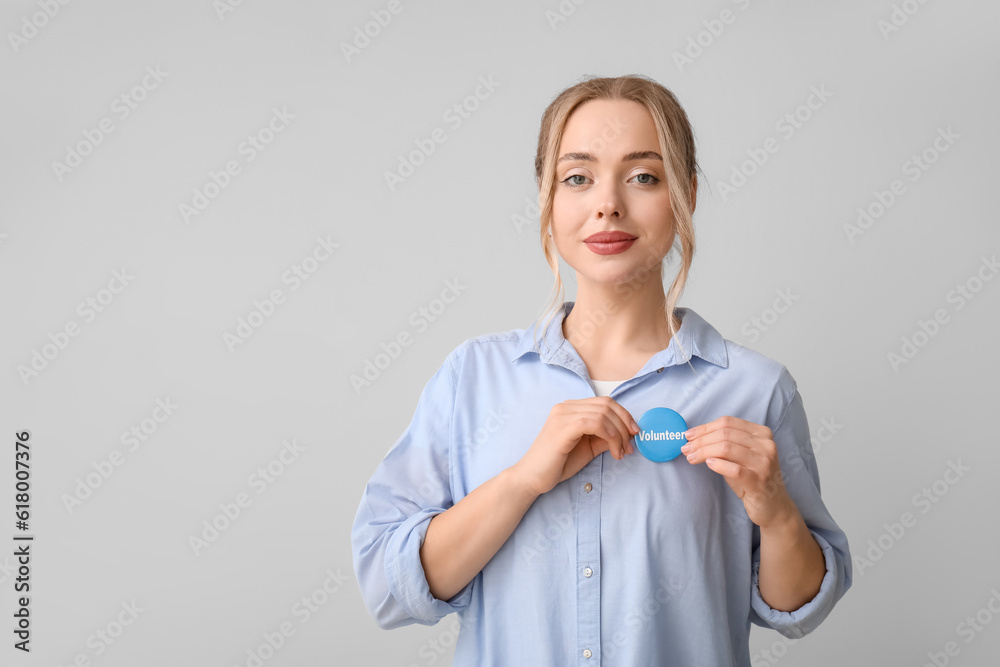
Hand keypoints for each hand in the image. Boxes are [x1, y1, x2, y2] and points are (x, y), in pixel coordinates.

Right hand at [512, 397, 637, 496]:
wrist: (532, 478)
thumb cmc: (557, 464)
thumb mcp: (588, 448)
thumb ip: (605, 437)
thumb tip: (628, 433)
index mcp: (571, 408)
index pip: (605, 402)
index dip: (624, 416)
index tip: (634, 434)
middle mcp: (566, 407)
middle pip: (607, 405)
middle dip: (625, 425)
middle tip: (630, 446)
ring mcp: (563, 415)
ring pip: (603, 414)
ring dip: (619, 434)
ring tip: (620, 453)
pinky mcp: (563, 428)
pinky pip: (594, 423)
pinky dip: (609, 435)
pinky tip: (613, 450)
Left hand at [680, 415, 795, 528]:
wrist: (774, 506)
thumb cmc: (752, 479)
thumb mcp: (740, 456)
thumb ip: (725, 443)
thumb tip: (693, 438)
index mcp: (761, 433)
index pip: (728, 422)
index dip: (705, 428)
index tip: (688, 435)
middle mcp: (765, 445)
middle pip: (725, 434)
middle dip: (701, 440)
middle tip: (686, 448)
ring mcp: (764, 462)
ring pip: (726, 448)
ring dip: (703, 452)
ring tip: (690, 458)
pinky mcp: (759, 480)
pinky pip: (734, 469)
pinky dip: (718, 465)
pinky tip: (708, 464)